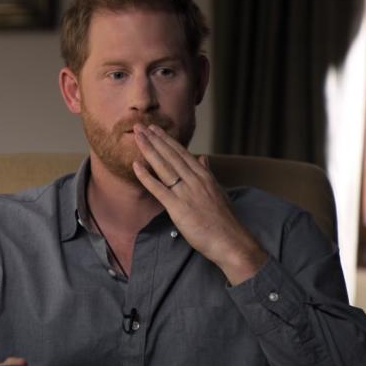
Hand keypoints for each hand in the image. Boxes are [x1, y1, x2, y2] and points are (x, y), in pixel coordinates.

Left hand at [132, 123, 266, 284]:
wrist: (230, 240)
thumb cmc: (224, 220)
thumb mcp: (218, 190)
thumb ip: (208, 173)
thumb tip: (204, 157)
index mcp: (203, 175)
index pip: (181, 153)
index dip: (166, 140)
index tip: (155, 129)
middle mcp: (194, 179)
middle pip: (170, 155)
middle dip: (154, 139)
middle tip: (139, 126)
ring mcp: (186, 192)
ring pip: (164, 166)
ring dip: (149, 150)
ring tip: (137, 137)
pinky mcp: (178, 207)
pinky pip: (159, 188)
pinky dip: (146, 176)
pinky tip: (136, 165)